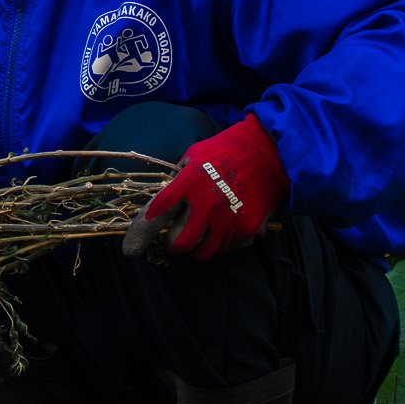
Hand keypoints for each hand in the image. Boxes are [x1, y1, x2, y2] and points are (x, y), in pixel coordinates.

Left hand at [120, 115, 289, 260]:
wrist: (269, 152)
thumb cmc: (226, 151)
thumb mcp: (195, 155)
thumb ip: (178, 179)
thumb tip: (162, 200)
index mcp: (190, 181)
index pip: (159, 211)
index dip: (144, 229)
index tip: (135, 243)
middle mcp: (207, 203)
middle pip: (180, 244)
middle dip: (173, 246)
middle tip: (174, 240)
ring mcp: (228, 218)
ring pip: (203, 252)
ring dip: (197, 247)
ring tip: (199, 235)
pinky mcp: (247, 228)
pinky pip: (226, 247)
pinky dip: (220, 243)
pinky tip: (222, 227)